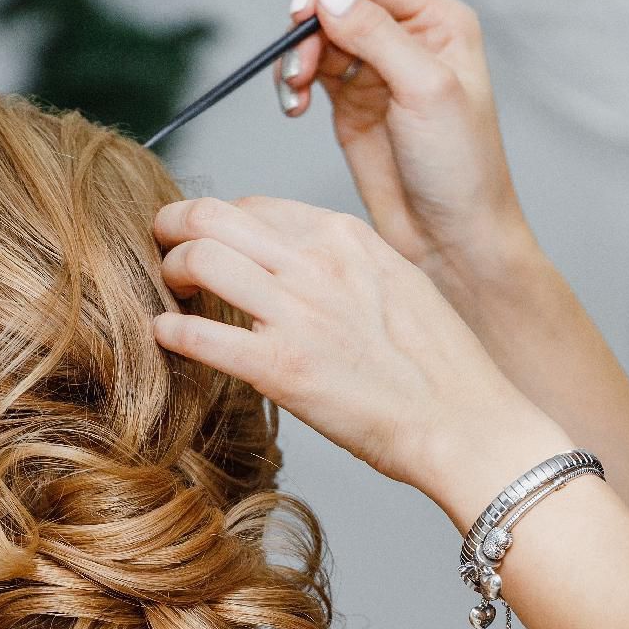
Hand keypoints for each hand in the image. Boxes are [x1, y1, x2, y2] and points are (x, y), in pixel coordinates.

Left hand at [151, 195, 571, 526]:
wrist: (467, 423)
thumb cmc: (439, 367)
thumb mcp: (395, 283)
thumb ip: (343, 265)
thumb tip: (298, 265)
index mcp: (345, 237)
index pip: (254, 205)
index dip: (217, 221)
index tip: (204, 242)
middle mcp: (318, 264)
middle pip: (213, 216)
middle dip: (173, 227)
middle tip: (161, 250)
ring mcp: (298, 315)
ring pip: (198, 259)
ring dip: (168, 273)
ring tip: (167, 294)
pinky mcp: (282, 370)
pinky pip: (199, 335)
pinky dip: (169, 332)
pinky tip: (165, 339)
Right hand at [273, 0, 529, 286]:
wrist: (450, 237)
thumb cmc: (462, 168)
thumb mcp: (426, 90)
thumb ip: (378, 36)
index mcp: (440, 23)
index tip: (308, 7)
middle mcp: (408, 41)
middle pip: (341, 3)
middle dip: (311, 23)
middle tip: (297, 57)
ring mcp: (376, 73)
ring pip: (320, 37)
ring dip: (297, 57)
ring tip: (295, 90)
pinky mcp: (351, 105)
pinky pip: (310, 75)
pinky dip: (292, 84)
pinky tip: (294, 106)